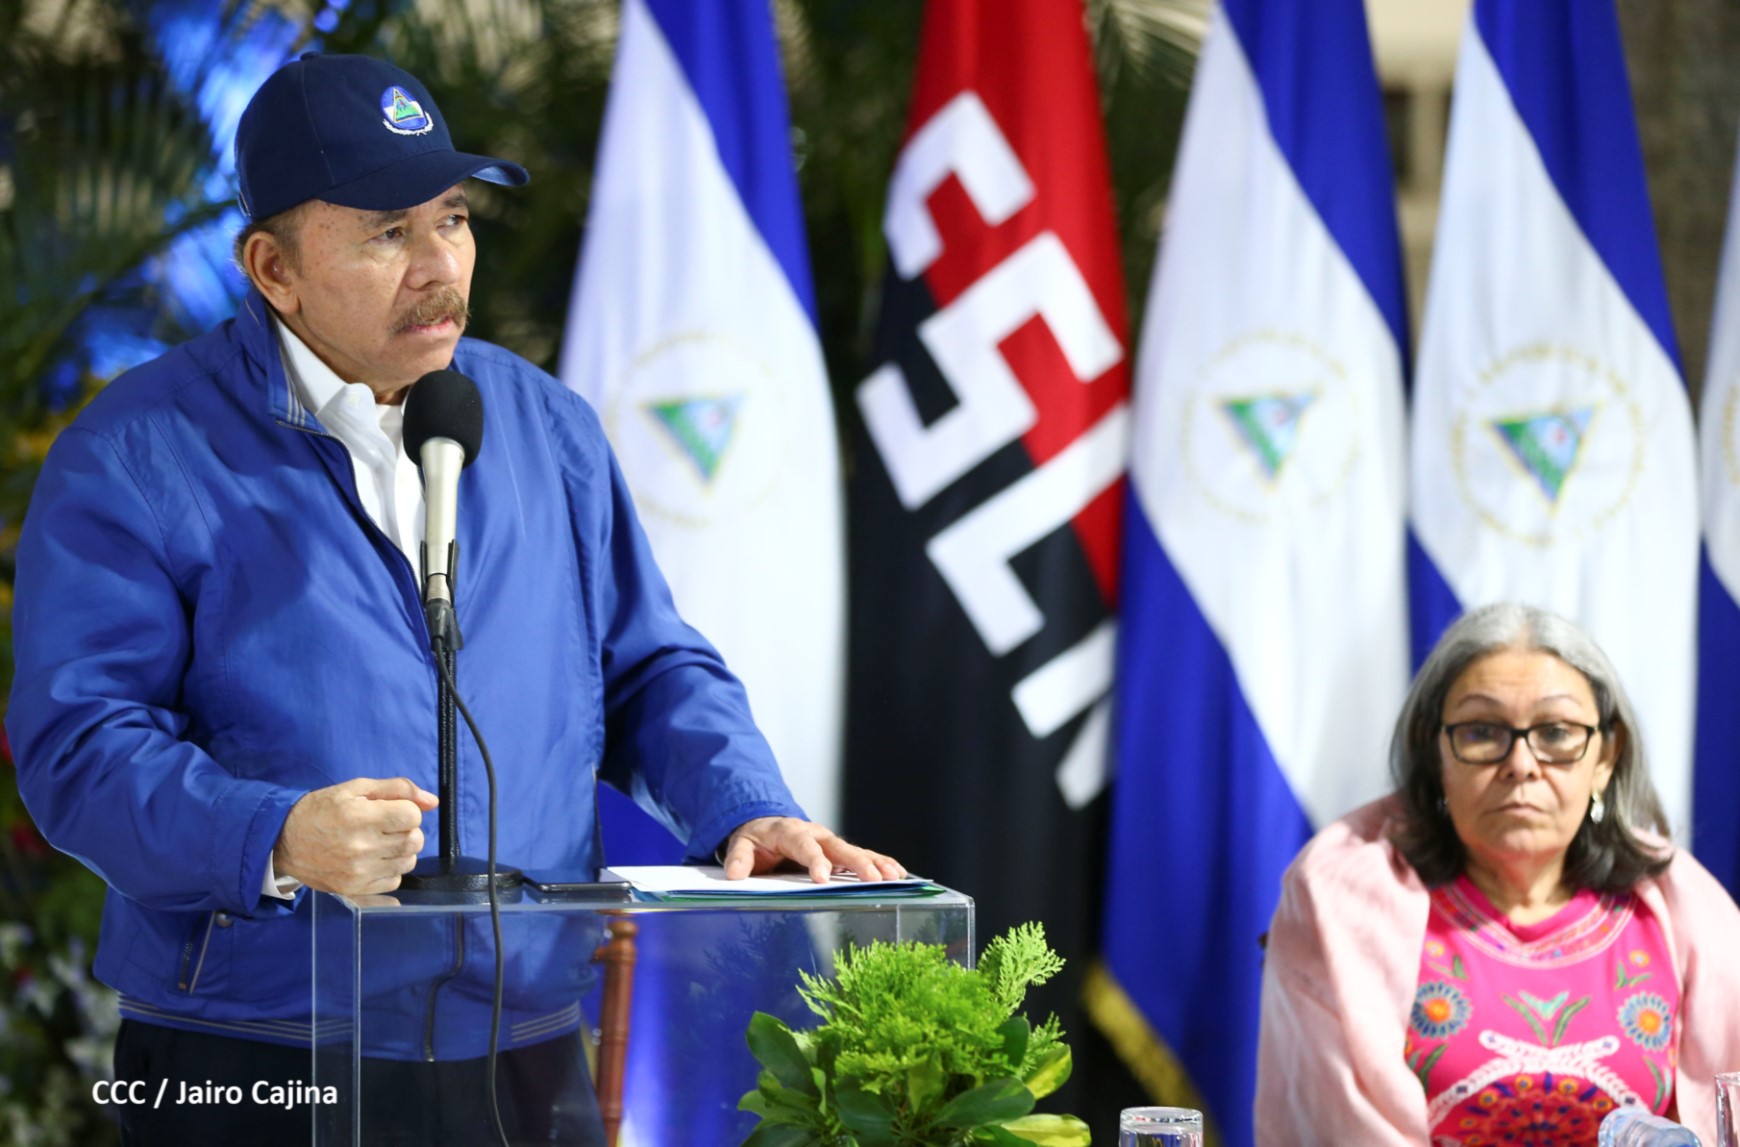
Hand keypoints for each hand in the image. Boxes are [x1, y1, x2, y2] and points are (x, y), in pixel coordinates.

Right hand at [272, 777, 436, 894]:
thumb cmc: (320, 810)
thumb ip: (397, 789)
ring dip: (401, 850)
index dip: (407, 810)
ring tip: (379, 843)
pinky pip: (394, 881)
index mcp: (360, 817)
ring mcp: (359, 872)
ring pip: (408, 861)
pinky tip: (373, 859)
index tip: (390, 810)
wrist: (283, 842)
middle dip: (407, 830)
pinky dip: (390, 870)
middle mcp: (362, 847)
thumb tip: (432, 801)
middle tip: (385, 826)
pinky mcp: (355, 890)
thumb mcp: (354, 788)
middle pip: (415, 840)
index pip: (413, 816)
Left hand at [720, 817, 905, 883]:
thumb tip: (734, 874)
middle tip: (874, 878)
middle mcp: (816, 834)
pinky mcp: (839, 851)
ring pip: (856, 851)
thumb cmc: (756, 838)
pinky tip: (898, 873)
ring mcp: (830, 842)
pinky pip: (863, 855)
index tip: (822, 878)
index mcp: (791, 832)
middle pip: (839, 848)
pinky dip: (881, 863)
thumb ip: (738, 858)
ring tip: (895, 876)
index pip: (805, 846)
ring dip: (876, 863)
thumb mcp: (741, 844)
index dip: (814, 861)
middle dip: (857, 863)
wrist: (766, 825)